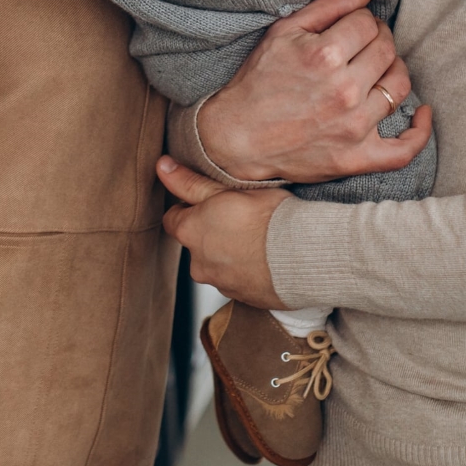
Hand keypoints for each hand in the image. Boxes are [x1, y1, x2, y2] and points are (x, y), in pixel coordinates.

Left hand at [158, 157, 289, 307]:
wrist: (303, 255)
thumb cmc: (267, 216)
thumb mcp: (226, 190)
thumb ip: (190, 182)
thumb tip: (162, 166)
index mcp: (190, 233)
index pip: (173, 218)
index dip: (188, 207)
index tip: (209, 201)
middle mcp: (199, 263)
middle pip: (196, 242)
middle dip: (210, 231)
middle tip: (237, 216)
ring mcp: (221, 284)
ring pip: (217, 263)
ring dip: (228, 252)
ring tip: (256, 237)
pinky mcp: (244, 299)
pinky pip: (238, 281)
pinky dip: (246, 270)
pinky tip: (265, 257)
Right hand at [198, 0, 430, 184]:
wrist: (237, 137)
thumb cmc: (258, 81)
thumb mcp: (283, 33)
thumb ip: (328, 7)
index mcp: (325, 55)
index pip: (368, 24)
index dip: (361, 21)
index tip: (351, 27)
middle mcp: (344, 90)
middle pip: (387, 50)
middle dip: (379, 40)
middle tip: (364, 44)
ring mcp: (354, 127)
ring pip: (400, 86)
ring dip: (394, 71)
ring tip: (378, 69)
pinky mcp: (357, 157)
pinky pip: (405, 149)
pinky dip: (420, 131)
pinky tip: (421, 113)